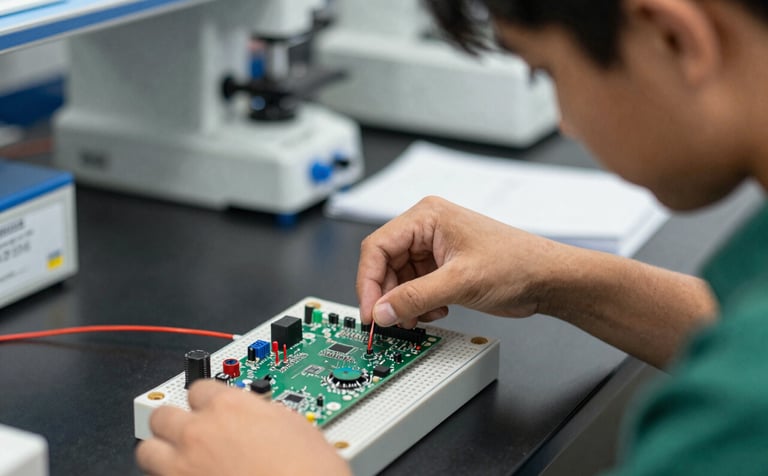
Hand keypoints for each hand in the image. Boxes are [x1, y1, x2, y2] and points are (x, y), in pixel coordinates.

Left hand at [135, 380, 350, 475]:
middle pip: (162, 414)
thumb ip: (263, 415)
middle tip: (190, 432)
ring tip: (179, 460)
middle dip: (174, 422)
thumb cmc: (309, 471)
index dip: (205, 400)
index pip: (198, 388)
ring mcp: (184, 466)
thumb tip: (260, 418)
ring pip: (146, 449)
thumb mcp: (295, 426)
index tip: (210, 407)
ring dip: (161, 452)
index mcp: (230, 407)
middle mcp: (199, 432)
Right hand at [357, 196, 567, 327]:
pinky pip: (414, 287)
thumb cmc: (517, 264)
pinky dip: (417, 304)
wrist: (547, 279)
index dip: (368, 282)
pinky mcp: (442, 266)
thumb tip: (382, 311)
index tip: (371, 311)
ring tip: (418, 317)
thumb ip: (416, 298)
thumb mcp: (460, 283)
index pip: (378, 247)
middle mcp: (426, 229)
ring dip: (403, 303)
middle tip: (390, 321)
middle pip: (384, 264)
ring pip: (398, 279)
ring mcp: (434, 248)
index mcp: (427, 216)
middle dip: (387, 295)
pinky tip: (435, 311)